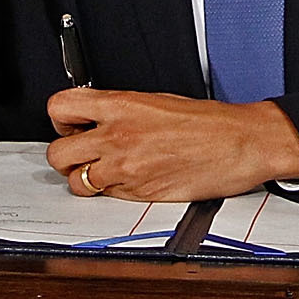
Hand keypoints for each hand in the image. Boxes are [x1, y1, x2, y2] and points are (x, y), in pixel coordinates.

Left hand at [45, 88, 298, 199]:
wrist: (241, 143)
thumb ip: (121, 110)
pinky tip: (134, 179)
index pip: (60, 107)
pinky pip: (107, 197)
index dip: (61, 120)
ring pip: (77, 183)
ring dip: (87, 179)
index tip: (71, 125)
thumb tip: (98, 118)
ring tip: (108, 172)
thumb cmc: (209, 123)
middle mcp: (117, 136)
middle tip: (83, 154)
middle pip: (57, 154)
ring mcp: (125, 168)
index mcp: (122, 105)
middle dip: (67, 157)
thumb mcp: (158, 100)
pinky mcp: (138, 194)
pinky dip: (113, 192)